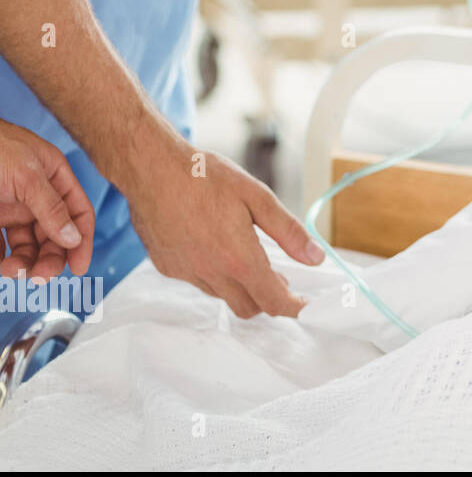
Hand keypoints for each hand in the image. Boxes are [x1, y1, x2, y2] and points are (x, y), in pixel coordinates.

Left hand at [0, 120, 94, 282]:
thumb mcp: (27, 175)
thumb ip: (51, 207)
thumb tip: (73, 238)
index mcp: (54, 178)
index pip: (78, 213)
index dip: (82, 241)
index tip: (77, 268)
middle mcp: (36, 196)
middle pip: (54, 235)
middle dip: (50, 257)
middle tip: (40, 276)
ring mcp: (12, 207)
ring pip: (27, 244)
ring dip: (24, 261)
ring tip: (12, 270)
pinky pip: (1, 245)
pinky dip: (1, 258)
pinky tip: (0, 263)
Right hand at [125, 140, 324, 318]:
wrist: (151, 168)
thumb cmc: (204, 177)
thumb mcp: (258, 197)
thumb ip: (288, 232)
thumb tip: (316, 258)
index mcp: (238, 259)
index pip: (273, 302)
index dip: (294, 308)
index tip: (306, 305)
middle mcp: (211, 273)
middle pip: (248, 307)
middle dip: (268, 299)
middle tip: (281, 278)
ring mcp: (185, 272)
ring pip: (222, 296)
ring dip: (240, 286)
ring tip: (248, 257)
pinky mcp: (167, 266)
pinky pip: (198, 281)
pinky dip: (214, 274)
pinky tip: (215, 246)